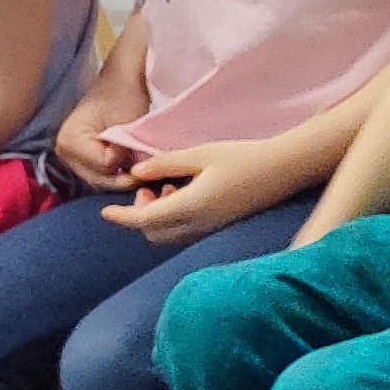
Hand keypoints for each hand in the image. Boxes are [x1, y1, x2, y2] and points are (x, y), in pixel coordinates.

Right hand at [53, 86, 138, 191]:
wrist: (121, 81)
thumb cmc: (125, 96)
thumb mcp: (129, 124)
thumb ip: (129, 152)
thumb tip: (134, 174)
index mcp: (70, 140)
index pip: (104, 167)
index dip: (124, 158)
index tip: (134, 143)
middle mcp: (63, 152)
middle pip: (99, 181)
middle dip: (124, 176)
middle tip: (146, 164)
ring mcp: (70, 158)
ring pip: (101, 182)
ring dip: (121, 177)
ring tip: (139, 163)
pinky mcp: (80, 159)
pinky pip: (100, 176)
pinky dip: (117, 173)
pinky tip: (130, 163)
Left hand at [107, 138, 307, 246]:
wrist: (285, 169)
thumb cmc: (244, 157)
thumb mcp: (201, 153)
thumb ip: (165, 164)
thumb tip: (136, 173)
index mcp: (191, 206)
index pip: (145, 221)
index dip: (121, 218)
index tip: (104, 212)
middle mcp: (199, 224)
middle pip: (154, 235)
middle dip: (140, 217)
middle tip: (146, 189)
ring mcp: (211, 228)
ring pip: (169, 236)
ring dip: (157, 218)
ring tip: (166, 188)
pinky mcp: (220, 226)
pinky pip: (185, 232)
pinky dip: (174, 218)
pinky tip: (184, 193)